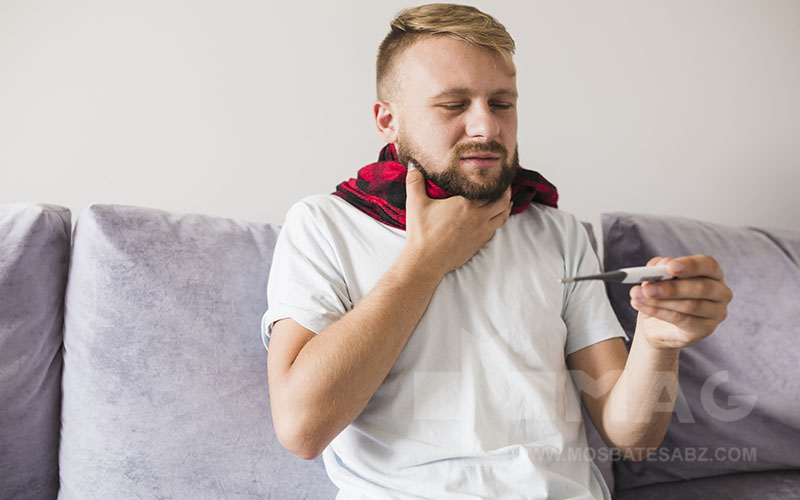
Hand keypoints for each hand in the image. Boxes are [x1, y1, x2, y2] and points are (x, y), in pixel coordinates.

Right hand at [402, 162, 511, 276]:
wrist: (426, 261)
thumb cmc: (422, 233)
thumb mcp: (416, 203)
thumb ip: (415, 181)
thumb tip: (412, 165)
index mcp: (466, 203)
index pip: (490, 189)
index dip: (497, 181)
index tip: (497, 174)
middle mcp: (478, 217)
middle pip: (502, 202)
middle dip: (506, 192)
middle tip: (505, 186)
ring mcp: (481, 232)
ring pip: (502, 217)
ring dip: (506, 208)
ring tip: (506, 201)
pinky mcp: (479, 244)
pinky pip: (495, 230)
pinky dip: (497, 221)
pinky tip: (493, 219)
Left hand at [630, 255, 732, 349]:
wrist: (657, 325)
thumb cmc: (662, 295)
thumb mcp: (657, 277)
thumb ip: (659, 268)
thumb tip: (663, 264)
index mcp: (712, 273)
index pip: (708, 265)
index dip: (689, 265)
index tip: (669, 267)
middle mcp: (721, 292)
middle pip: (701, 287)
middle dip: (671, 287)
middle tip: (647, 287)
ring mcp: (716, 313)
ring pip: (690, 305)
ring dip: (660, 301)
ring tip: (637, 296)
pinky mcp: (705, 329)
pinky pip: (682, 320)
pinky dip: (659, 312)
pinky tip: (641, 306)